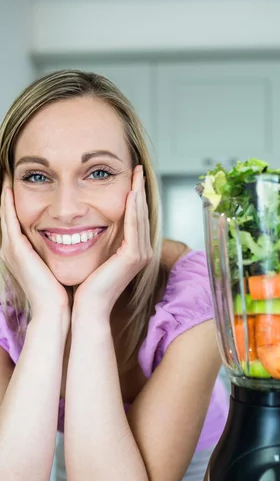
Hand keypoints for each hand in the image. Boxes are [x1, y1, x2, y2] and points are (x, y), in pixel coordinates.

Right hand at [0, 175, 69, 316]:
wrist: (55, 310)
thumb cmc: (61, 290)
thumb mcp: (56, 264)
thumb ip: (58, 250)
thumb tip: (71, 239)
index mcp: (20, 252)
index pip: (15, 219)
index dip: (15, 201)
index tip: (23, 183)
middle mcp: (11, 248)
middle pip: (5, 213)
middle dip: (6, 192)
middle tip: (9, 170)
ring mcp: (10, 249)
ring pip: (3, 212)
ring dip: (3, 192)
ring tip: (7, 171)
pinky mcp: (16, 250)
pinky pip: (8, 220)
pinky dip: (6, 203)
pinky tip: (8, 186)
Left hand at [73, 165, 152, 317]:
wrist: (87, 306)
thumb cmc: (87, 283)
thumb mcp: (96, 254)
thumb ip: (101, 239)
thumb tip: (91, 222)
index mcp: (134, 251)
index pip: (136, 218)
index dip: (135, 196)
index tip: (131, 177)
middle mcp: (142, 252)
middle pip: (142, 214)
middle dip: (140, 189)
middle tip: (137, 168)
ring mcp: (141, 255)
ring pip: (141, 217)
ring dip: (138, 193)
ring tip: (136, 174)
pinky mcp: (134, 257)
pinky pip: (134, 227)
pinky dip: (133, 209)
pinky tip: (130, 193)